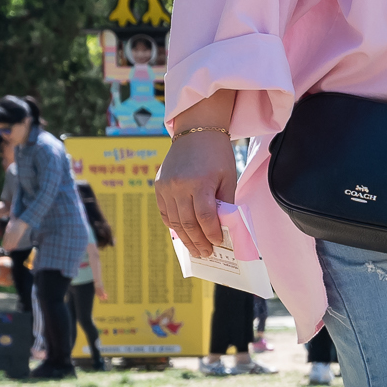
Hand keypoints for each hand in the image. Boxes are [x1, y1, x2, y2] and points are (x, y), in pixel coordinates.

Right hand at [155, 128, 239, 258]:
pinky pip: (165, 211)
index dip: (212, 233)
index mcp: (199, 183)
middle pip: (187, 222)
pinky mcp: (158, 186)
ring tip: (196, 249)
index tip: (219, 243)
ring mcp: (165, 186)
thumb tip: (225, 227)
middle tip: (207, 253)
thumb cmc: (217, 155)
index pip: (205, 217)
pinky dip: (173, 225)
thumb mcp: (228, 178)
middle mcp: (178, 186)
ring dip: (185, 238)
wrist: (196, 133)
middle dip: (198, 241)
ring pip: (174, 220)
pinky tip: (182, 234)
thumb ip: (225, 202)